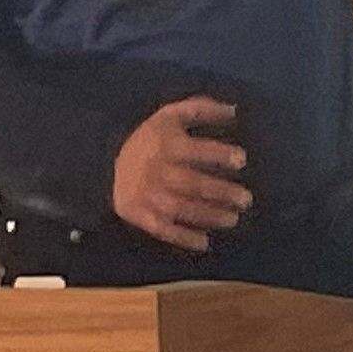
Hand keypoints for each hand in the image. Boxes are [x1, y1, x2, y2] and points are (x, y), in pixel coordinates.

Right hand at [110, 96, 250, 250]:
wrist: (106, 163)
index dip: (218, 154)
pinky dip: (183, 238)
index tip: (242, 160)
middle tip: (246, 199)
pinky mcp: (139, 215)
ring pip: (180, 208)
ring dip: (208, 216)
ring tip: (233, 219)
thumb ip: (201, 109)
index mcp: (165, 144)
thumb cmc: (151, 138)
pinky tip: (205, 243)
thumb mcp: (171, 115)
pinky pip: (162, 229)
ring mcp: (146, 195)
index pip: (195, 150)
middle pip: (191, 184)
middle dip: (220, 192)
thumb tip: (234, 110)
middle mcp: (155, 170)